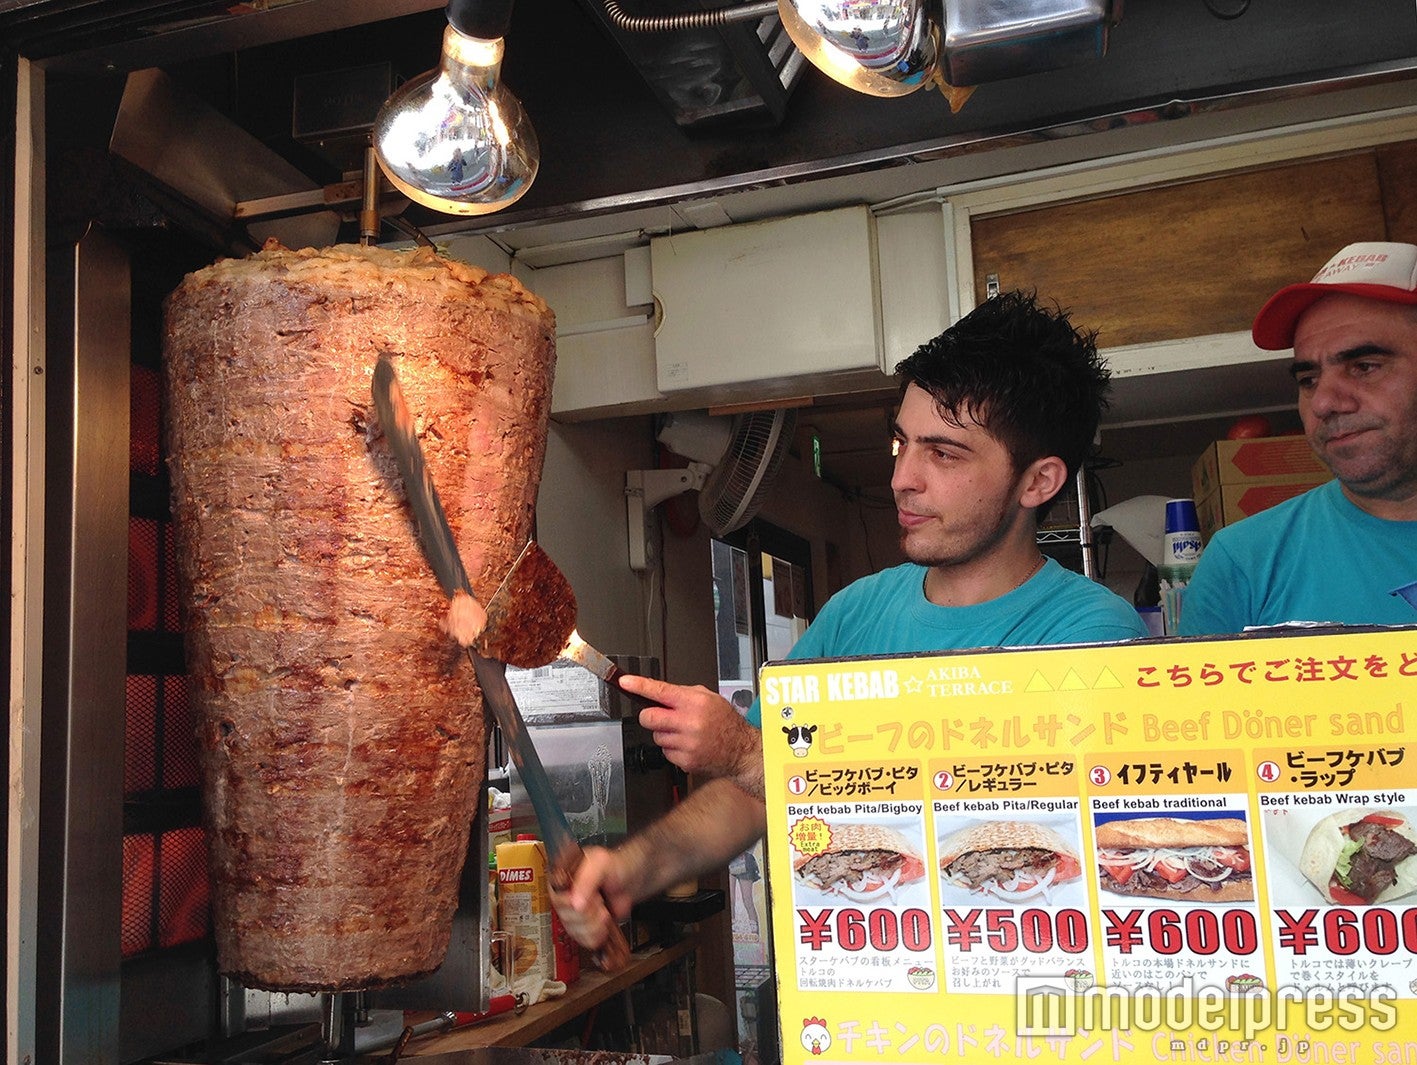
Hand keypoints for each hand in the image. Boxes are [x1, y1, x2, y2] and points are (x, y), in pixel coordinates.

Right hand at [549, 846, 633, 951]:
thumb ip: (587, 879)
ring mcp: (572, 915)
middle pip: (566, 918)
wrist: (630, 879)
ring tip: (602, 908)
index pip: (556, 900)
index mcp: (561, 879)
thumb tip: (575, 904)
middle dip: (590, 911)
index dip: (575, 902)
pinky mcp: (582, 929)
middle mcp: (563, 899)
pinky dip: (599, 934)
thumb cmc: (614, 867)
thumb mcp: (600, 863)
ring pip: (575, 932)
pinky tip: (603, 922)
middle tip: (600, 898)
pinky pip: (585, 941)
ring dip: (596, 923)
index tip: (593, 895)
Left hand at [618, 674, 758, 781]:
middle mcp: (690, 723)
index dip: (639, 686)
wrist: (741, 750)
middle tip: (661, 717)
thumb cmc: (725, 722)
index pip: (660, 691)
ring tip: (683, 733)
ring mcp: (687, 744)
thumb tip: (657, 693)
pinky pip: (665, 752)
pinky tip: (687, 745)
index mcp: (695, 703)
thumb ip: (682, 694)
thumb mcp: (708, 698)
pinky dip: (672, 748)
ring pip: (656, 736)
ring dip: (664, 734)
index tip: (625, 682)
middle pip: (649, 717)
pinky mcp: (685, 760)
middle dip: (650, 716)